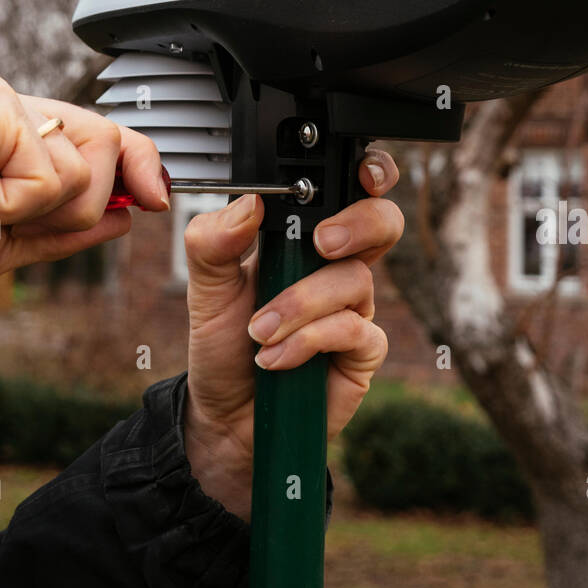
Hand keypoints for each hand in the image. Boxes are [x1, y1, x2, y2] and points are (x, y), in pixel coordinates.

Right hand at [0, 72, 169, 296]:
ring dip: (38, 211)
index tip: (158, 200)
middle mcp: (16, 110)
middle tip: (8, 217)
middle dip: (83, 205)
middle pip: (112, 147)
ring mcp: (6, 103)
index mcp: (16, 138)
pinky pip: (49, 174)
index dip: (139, 166)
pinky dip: (10, 203)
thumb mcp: (1, 245)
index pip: (103, 139)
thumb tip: (126, 215)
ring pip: (87, 167)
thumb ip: (63, 229)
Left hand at [182, 150, 402, 520]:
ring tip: (260, 331)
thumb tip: (248, 204)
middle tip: (320, 243)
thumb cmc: (223, 343)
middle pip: (383, 221)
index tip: (360, 174)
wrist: (224, 414)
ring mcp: (355, 307)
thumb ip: (214, 240)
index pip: (347, 189)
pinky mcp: (363, 351)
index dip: (369, 172)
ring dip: (302, 304)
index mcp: (303, 236)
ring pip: (355, 279)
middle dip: (360, 224)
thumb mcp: (205, 287)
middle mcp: (338, 264)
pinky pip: (354, 330)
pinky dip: (309, 340)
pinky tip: (277, 358)